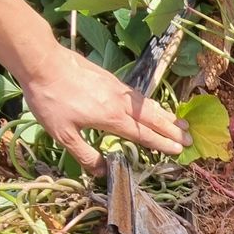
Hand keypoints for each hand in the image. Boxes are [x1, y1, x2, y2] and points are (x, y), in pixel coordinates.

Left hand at [21, 47, 191, 173]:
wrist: (43, 61)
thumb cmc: (51, 99)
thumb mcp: (63, 134)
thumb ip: (84, 155)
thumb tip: (101, 172)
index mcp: (113, 119)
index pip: (143, 135)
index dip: (162, 144)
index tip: (179, 151)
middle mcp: (121, 104)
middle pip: (153, 119)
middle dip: (172, 130)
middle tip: (190, 138)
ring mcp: (118, 89)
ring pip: (149, 105)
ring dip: (166, 115)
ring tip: (181, 122)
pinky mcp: (112, 80)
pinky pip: (139, 96)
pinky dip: (152, 104)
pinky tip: (154, 106)